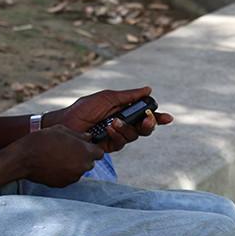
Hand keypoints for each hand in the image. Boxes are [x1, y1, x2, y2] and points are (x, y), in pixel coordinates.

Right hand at [13, 125, 104, 187]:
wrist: (24, 158)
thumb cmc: (42, 140)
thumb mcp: (62, 130)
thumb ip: (79, 135)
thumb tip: (88, 138)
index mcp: (85, 152)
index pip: (99, 153)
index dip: (92, 148)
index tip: (84, 146)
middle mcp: (82, 167)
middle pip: (89, 162)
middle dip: (82, 156)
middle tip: (68, 149)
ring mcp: (73, 177)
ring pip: (78, 170)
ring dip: (72, 164)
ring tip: (57, 156)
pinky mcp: (63, 184)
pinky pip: (68, 177)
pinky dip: (63, 172)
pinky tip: (52, 164)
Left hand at [52, 86, 174, 152]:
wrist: (67, 123)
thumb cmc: (84, 108)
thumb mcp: (108, 98)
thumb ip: (128, 96)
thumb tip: (148, 90)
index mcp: (123, 109)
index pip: (144, 113)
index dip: (157, 116)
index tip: (168, 118)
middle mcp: (122, 122)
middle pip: (144, 127)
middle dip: (149, 124)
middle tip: (147, 120)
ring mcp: (117, 134)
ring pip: (135, 135)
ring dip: (127, 128)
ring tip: (114, 122)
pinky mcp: (110, 145)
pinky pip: (122, 142)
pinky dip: (118, 134)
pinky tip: (108, 129)